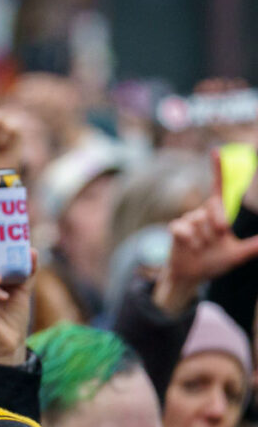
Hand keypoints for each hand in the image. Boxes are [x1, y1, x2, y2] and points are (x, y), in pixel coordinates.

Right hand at [154, 155, 257, 313]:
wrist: (192, 275)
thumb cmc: (215, 261)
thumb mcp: (238, 255)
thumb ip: (254, 246)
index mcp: (217, 214)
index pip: (218, 188)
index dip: (218, 170)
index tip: (216, 151)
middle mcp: (202, 213)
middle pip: (214, 206)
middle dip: (219, 221)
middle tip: (219, 234)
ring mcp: (188, 220)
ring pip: (200, 221)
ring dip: (205, 239)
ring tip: (202, 249)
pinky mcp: (176, 229)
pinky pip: (185, 230)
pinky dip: (191, 242)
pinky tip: (190, 248)